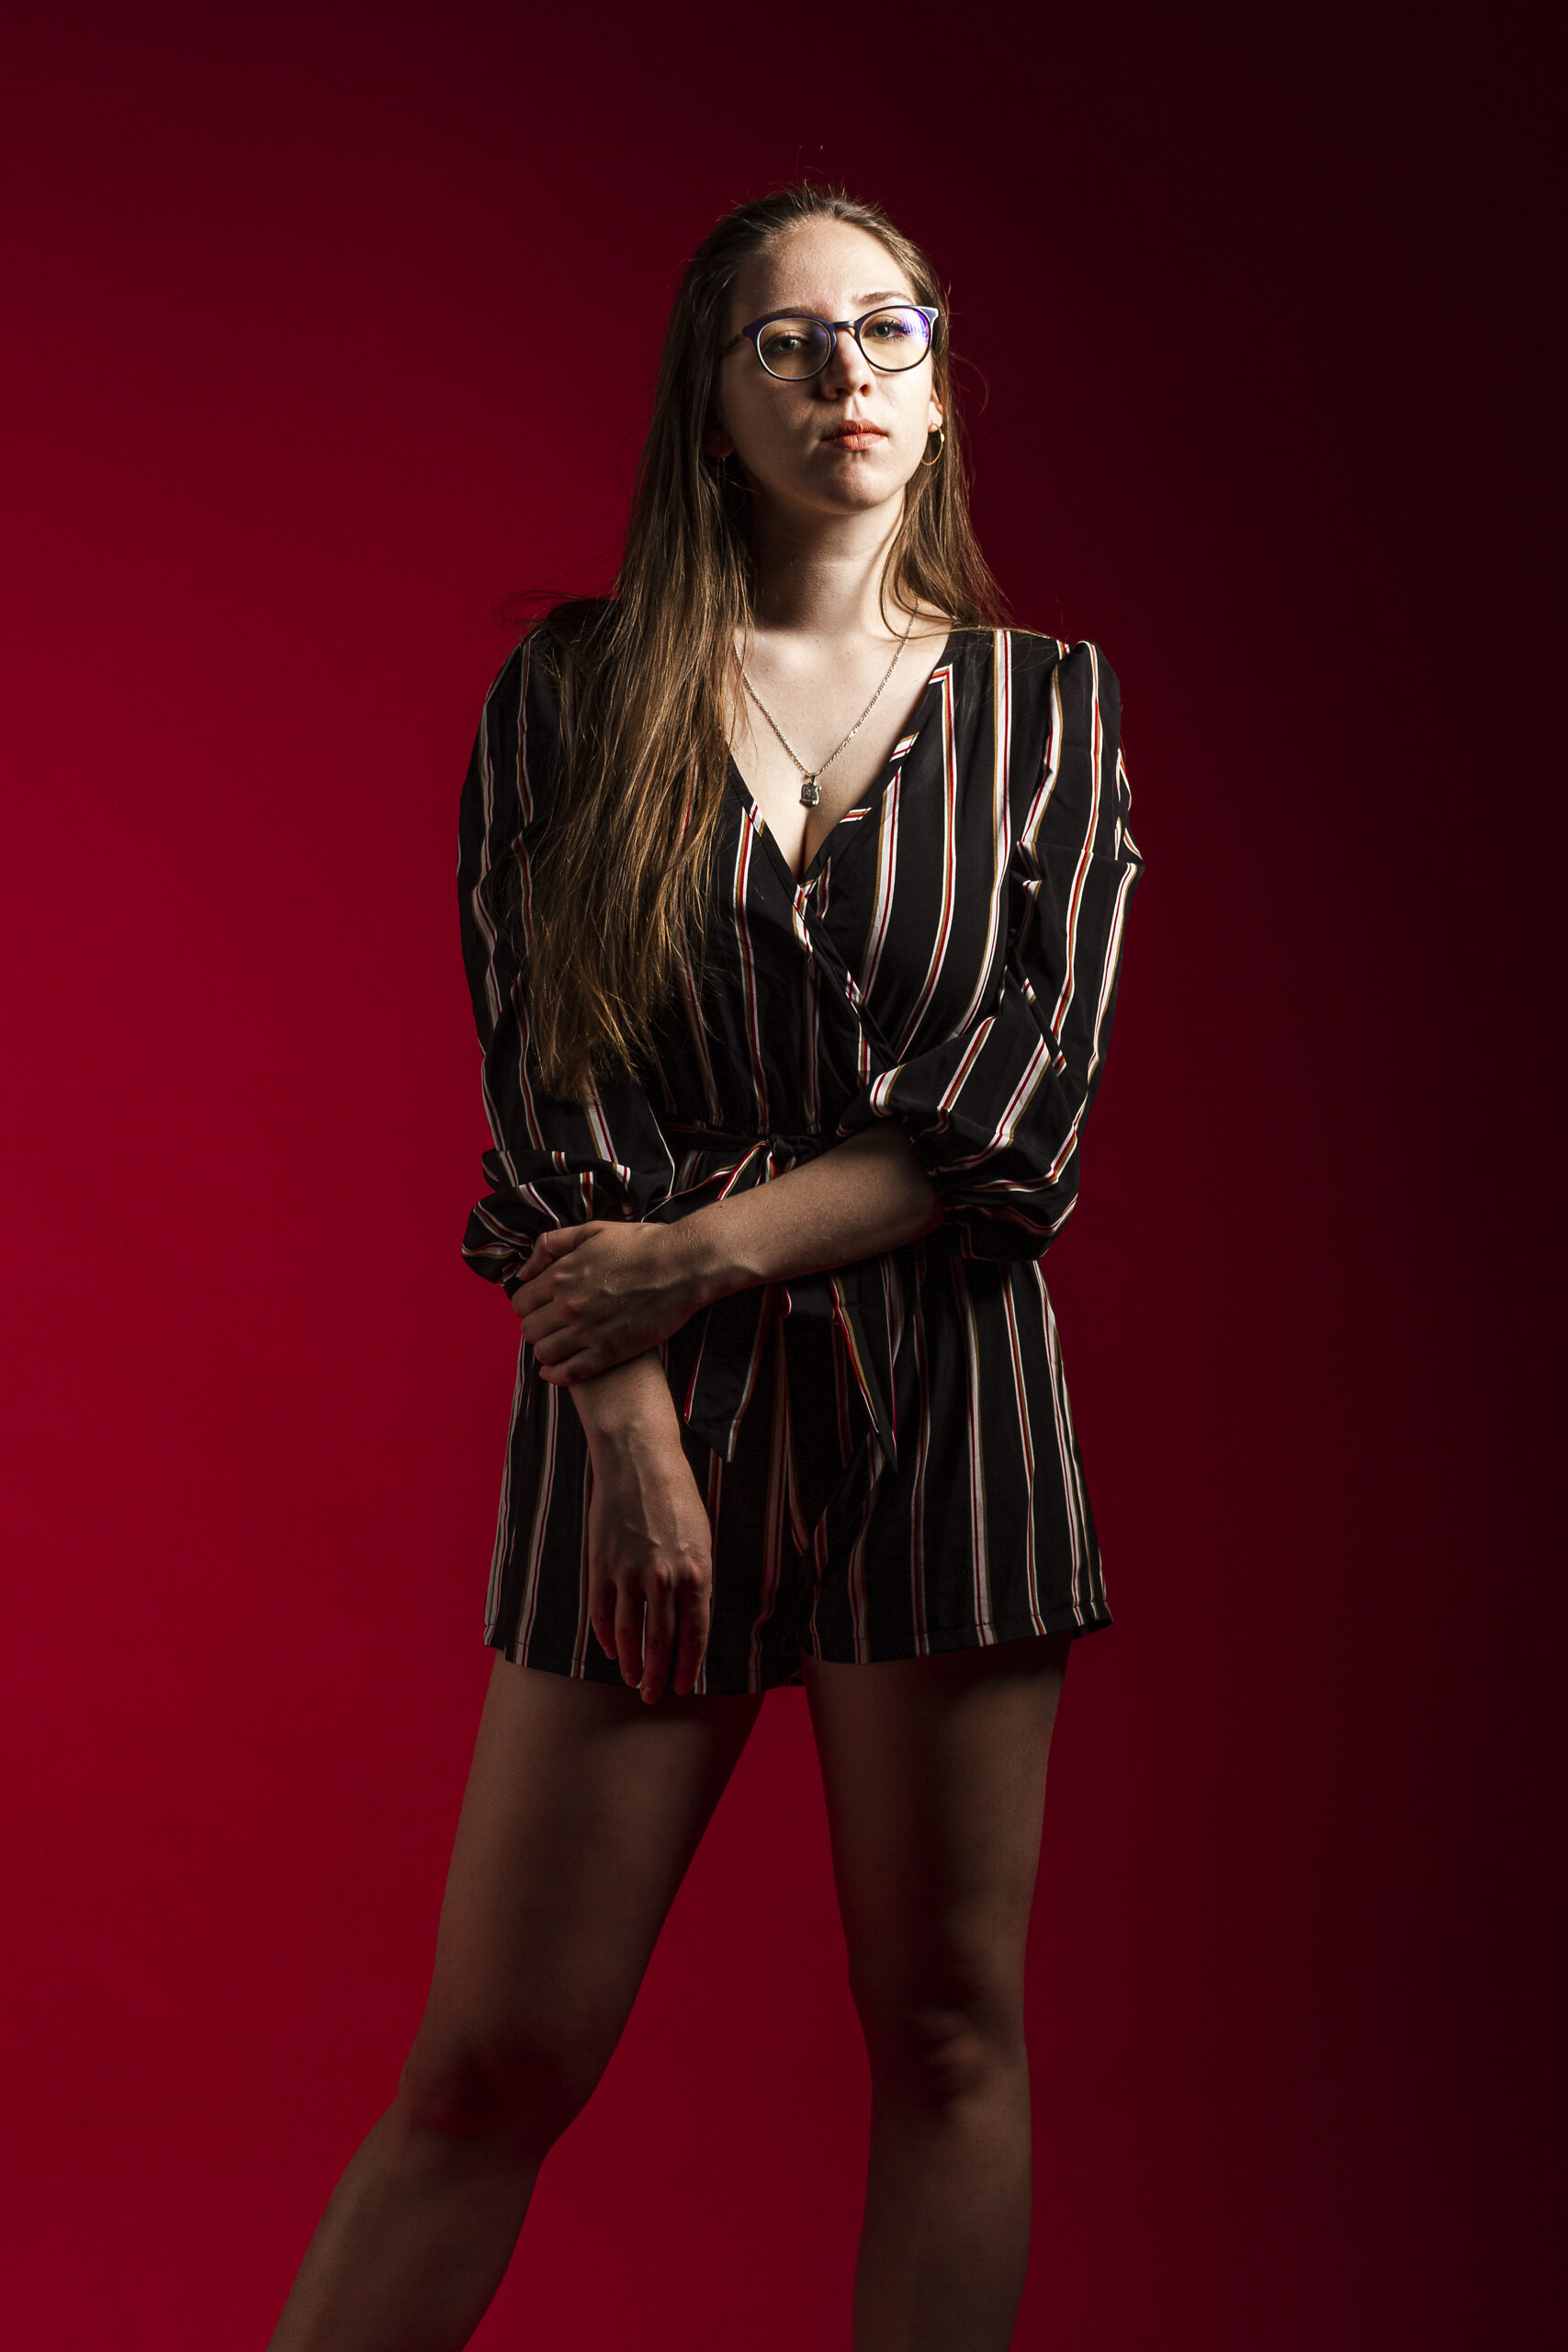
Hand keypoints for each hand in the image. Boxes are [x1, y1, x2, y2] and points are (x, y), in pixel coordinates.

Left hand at [510, 1221, 709, 1382]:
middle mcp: (568, 1306)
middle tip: (550, 1325)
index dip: (527, 1305)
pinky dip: (556, 1375)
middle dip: (536, 1327)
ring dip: (546, 1350)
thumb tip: (524, 1270)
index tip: (539, 1306)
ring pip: (544, 1353)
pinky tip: (556, 1371)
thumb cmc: (641, 1245)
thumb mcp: (592, 1231)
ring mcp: (588, 1332)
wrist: (682, 1266)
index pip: (520, 1302)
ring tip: (558, 1344)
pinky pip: (568, 1373)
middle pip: (529, 1330)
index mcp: (561, 1275)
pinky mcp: (609, 1352)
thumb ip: (552, 1245)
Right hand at [585, 1416, 712, 1701]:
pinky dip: (606, 1637)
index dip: (689, 1665)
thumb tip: (690, 1617)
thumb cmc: (676, 1495)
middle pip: (662, 1642)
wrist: (639, 1462)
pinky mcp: (602, 1565)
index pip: (694, 1634)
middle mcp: (664, 1578)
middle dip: (659, 1676)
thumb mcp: (701, 1537)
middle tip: (655, 1697)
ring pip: (630, 1634)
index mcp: (695, 1572)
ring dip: (633, 1663)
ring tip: (634, 1681)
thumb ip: (696, 1578)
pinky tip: (611, 1651)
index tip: (684, 1686)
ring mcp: (630, 1573)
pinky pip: (602, 1612)